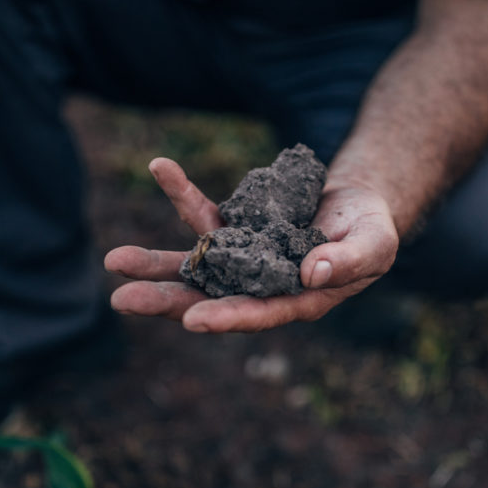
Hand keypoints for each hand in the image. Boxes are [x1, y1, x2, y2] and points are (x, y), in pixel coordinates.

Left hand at [103, 157, 398, 332]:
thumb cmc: (371, 230)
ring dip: (155, 263)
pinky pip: (203, 214)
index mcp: (295, 300)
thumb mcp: (374, 244)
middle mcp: (260, 286)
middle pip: (209, 298)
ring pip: (195, 263)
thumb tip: (312, 273)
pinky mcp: (235, 230)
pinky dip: (182, 193)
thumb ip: (348, 261)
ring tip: (114, 260)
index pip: (257, 314)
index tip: (192, 321)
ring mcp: (243, 260)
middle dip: (166, 300)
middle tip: (122, 301)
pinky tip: (160, 166)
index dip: (227, 317)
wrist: (357, 203)